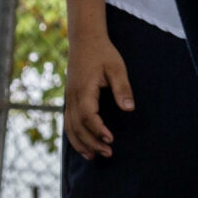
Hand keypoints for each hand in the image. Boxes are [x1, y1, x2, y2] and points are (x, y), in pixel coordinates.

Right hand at [64, 31, 132, 156]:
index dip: (97, 129)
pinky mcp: (70, 99)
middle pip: (76, 126)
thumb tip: (129, 109)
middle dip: (91, 142)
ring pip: (69, 127)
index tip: (111, 139)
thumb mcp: (116, 68)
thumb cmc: (103, 54)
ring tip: (94, 156)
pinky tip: (84, 146)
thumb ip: (122, 88)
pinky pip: (68, 122)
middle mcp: (72, 97)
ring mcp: (68, 99)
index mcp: (83, 89)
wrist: (85, 41)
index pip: (87, 115)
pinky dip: (74, 136)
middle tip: (108, 153)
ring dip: (80, 143)